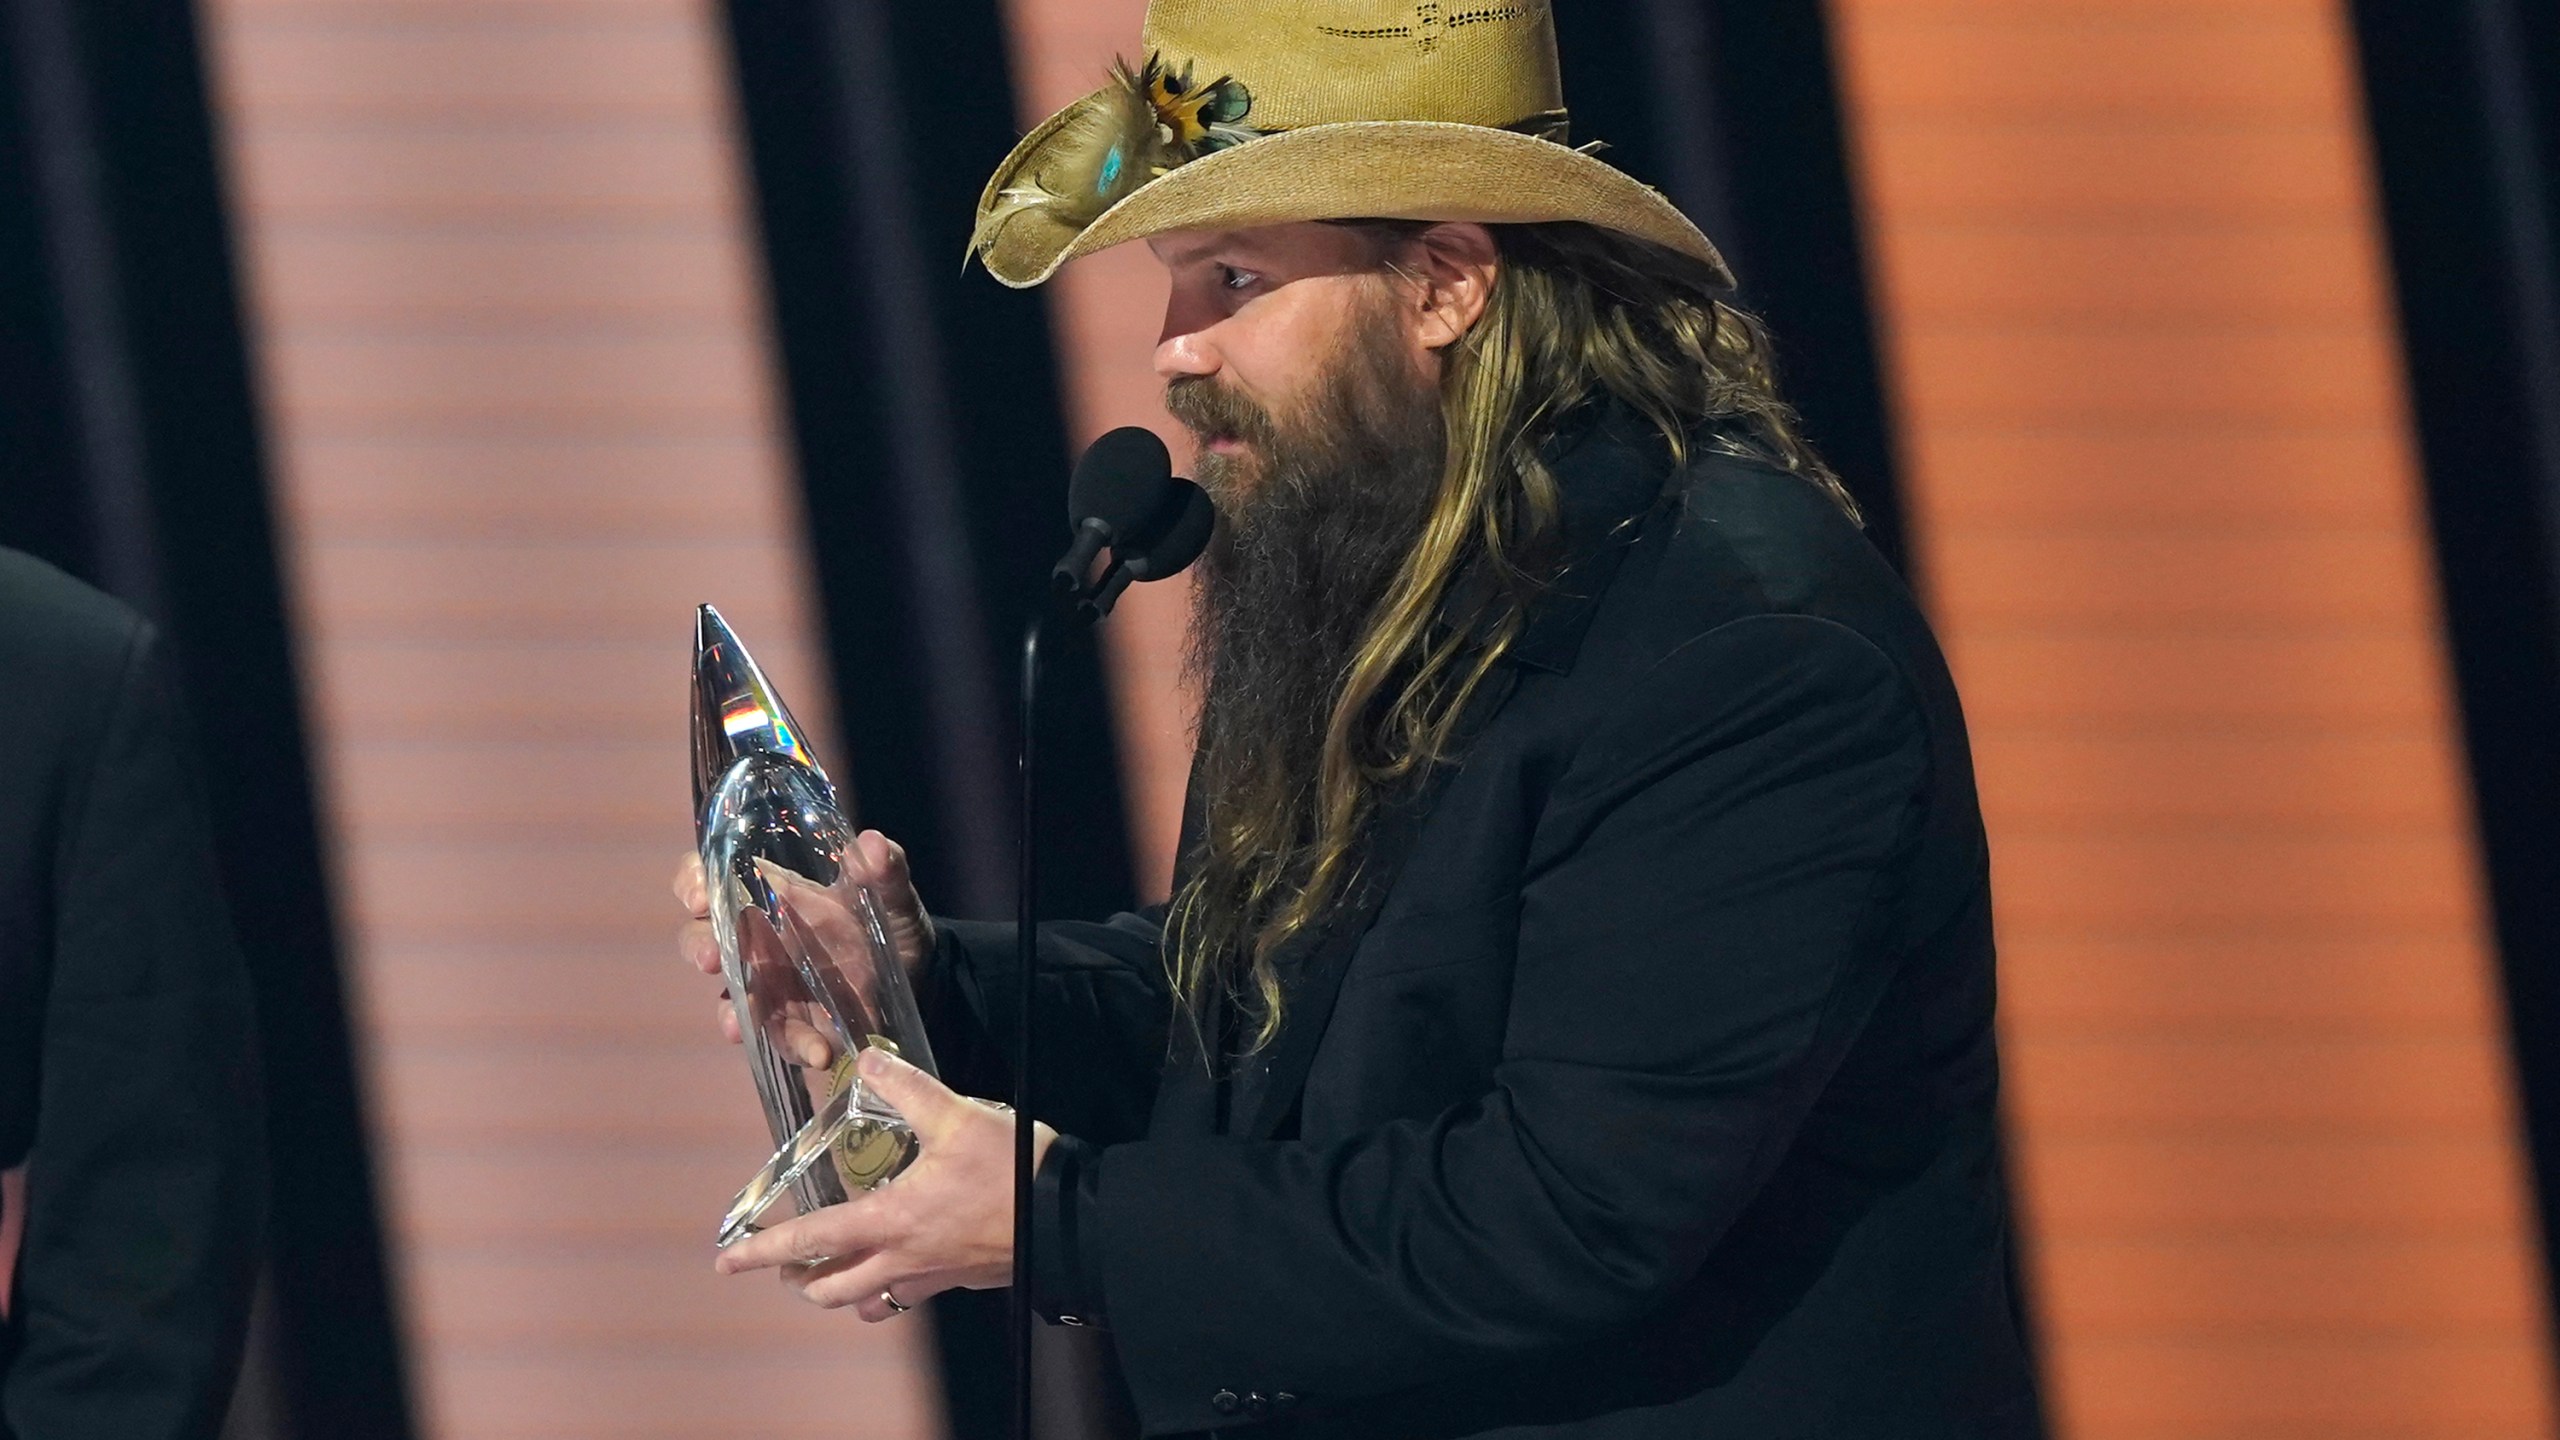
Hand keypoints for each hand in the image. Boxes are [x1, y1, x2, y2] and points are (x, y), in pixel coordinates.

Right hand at [674, 830, 936, 1045]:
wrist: (921, 977)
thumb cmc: (891, 922)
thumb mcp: (892, 892)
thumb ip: (885, 869)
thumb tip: (874, 845)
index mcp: (771, 894)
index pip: (711, 876)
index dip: (692, 882)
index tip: (699, 896)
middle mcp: (759, 938)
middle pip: (703, 937)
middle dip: (699, 946)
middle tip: (711, 958)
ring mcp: (770, 984)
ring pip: (730, 996)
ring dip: (730, 1010)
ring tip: (738, 1022)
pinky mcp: (794, 1023)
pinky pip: (780, 1036)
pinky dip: (794, 1044)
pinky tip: (815, 1052)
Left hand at [714, 1047, 1055, 1320]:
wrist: (1069, 1215)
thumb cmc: (1013, 1169)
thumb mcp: (957, 1116)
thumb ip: (909, 1087)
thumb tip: (871, 1058)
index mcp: (891, 1220)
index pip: (811, 1239)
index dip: (762, 1249)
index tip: (726, 1259)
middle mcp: (904, 1258)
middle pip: (832, 1288)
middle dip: (799, 1277)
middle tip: (782, 1263)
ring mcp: (933, 1275)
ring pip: (869, 1303)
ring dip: (841, 1292)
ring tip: (831, 1275)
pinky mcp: (962, 1278)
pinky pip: (911, 1296)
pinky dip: (890, 1289)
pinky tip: (899, 1266)